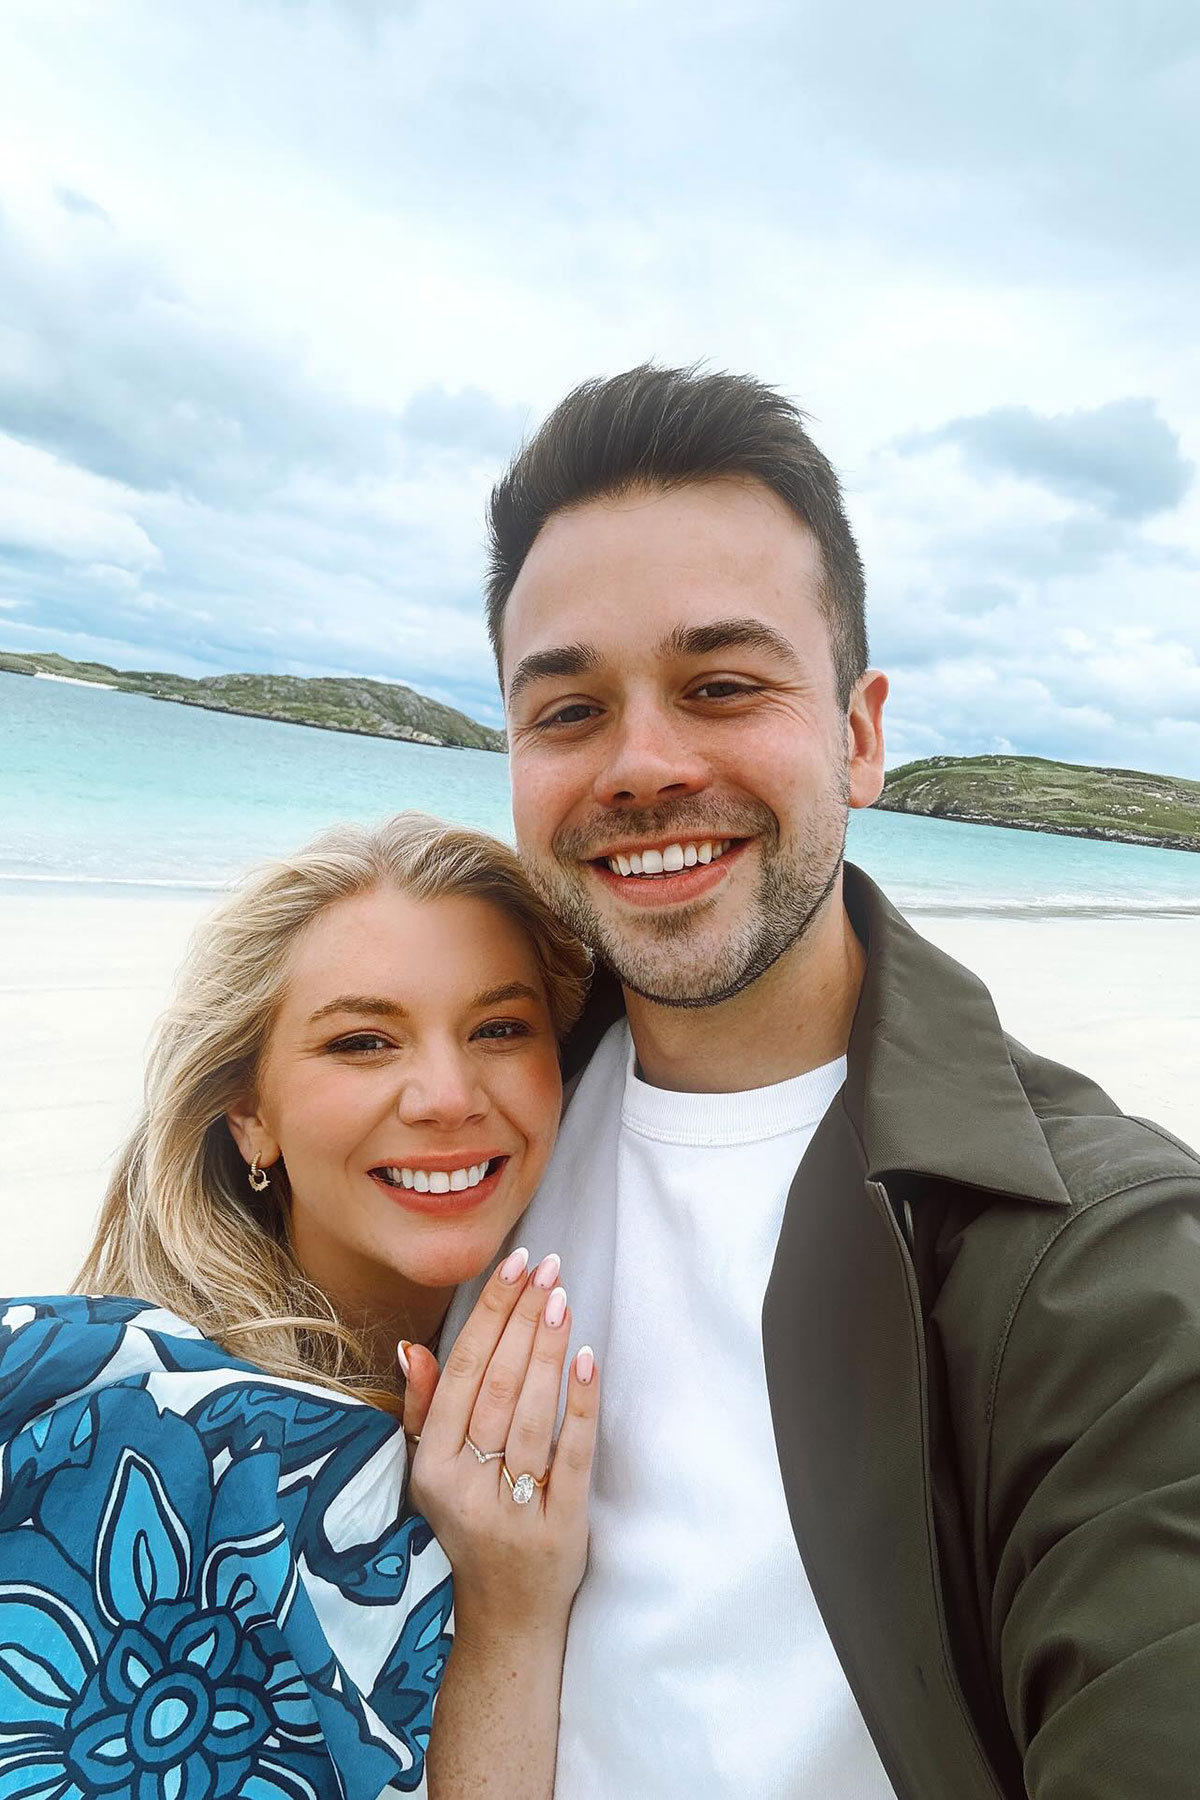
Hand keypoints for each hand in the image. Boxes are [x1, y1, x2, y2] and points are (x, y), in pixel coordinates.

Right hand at [406, 1249, 598, 1644]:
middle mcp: (467, 1487)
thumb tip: (412, 1348)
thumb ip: (423, 1408)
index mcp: (432, 1467)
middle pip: (498, 1386)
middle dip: (523, 1318)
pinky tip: (586, 1360)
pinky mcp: (560, 1526)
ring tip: (563, 1296)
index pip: (461, 1374)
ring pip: (531, 1414)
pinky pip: (572, 1455)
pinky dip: (579, 1405)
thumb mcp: (431, 1472)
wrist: (508, 1617)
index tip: (513, 1265)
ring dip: (548, 1349)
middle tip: (547, 1266)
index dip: (488, 1315)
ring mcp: (514, 1509)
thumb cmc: (470, 1526)